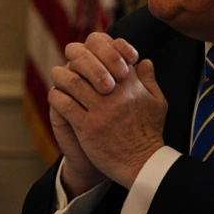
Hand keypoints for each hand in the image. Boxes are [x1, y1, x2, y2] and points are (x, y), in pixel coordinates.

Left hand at [48, 34, 139, 197]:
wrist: (143, 164)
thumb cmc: (149, 133)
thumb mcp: (158, 102)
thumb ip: (149, 80)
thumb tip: (144, 61)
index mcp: (132, 84)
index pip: (110, 53)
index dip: (95, 49)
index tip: (87, 53)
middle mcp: (116, 93)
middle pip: (87, 64)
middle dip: (73, 59)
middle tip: (66, 61)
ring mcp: (101, 110)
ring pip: (72, 82)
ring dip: (61, 76)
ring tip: (57, 76)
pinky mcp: (88, 127)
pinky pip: (65, 105)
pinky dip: (57, 97)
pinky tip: (56, 96)